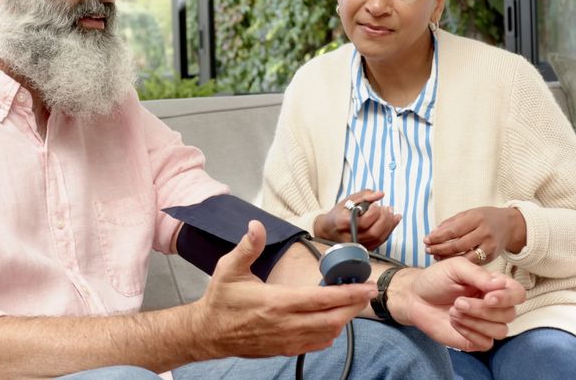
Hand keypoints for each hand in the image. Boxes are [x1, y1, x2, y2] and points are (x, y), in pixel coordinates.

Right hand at [193, 221, 376, 358]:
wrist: (208, 333)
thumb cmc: (221, 300)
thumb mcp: (229, 268)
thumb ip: (247, 247)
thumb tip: (256, 226)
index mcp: (277, 302)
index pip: (322, 298)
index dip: (348, 293)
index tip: (367, 286)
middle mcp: (285, 324)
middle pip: (333, 318)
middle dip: (355, 306)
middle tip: (368, 293)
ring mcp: (286, 340)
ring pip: (327, 333)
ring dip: (344, 318)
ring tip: (353, 303)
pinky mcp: (284, 349)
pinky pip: (315, 344)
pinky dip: (330, 333)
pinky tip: (333, 322)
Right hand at [314, 190, 400, 250]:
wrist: (329, 229)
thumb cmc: (339, 213)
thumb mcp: (348, 200)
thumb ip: (365, 195)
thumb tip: (380, 194)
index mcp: (343, 223)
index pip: (364, 222)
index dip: (374, 212)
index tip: (375, 205)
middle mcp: (350, 237)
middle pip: (374, 232)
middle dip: (384, 219)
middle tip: (385, 208)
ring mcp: (357, 246)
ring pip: (379, 238)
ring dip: (389, 224)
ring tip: (390, 212)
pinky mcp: (364, 249)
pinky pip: (380, 242)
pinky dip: (389, 230)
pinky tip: (393, 220)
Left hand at [390, 257, 524, 351]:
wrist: (415, 297)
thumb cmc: (436, 279)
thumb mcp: (456, 267)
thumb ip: (478, 275)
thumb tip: (500, 284)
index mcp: (494, 285)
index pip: (517, 294)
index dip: (507, 297)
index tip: (488, 296)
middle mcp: (493, 305)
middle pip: (509, 314)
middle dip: (483, 310)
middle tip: (458, 302)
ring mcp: (485, 324)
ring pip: (500, 331)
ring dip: (476, 321)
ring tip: (454, 310)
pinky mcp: (474, 340)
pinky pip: (486, 344)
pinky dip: (470, 333)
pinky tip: (454, 322)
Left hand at [423, 207, 525, 264]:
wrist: (510, 226)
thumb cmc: (485, 218)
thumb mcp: (469, 214)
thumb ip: (451, 223)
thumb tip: (433, 233)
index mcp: (476, 218)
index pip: (453, 230)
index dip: (438, 236)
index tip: (426, 240)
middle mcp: (484, 232)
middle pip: (458, 245)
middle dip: (440, 248)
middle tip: (427, 250)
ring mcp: (490, 246)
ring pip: (465, 257)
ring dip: (448, 258)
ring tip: (436, 257)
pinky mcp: (492, 258)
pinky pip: (473, 262)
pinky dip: (459, 262)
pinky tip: (449, 261)